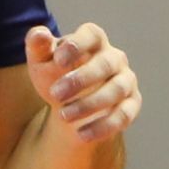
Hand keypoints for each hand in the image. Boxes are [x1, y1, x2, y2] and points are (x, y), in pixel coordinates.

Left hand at [25, 22, 141, 144]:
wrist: (68, 105)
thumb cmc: (54, 74)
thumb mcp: (41, 61)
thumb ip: (37, 46)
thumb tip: (39, 34)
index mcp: (94, 40)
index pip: (91, 35)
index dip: (77, 45)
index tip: (58, 60)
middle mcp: (114, 58)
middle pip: (106, 64)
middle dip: (81, 79)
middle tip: (55, 94)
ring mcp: (126, 81)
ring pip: (116, 90)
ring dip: (90, 104)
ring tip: (63, 115)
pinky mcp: (131, 105)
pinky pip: (124, 115)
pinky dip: (103, 126)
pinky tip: (81, 134)